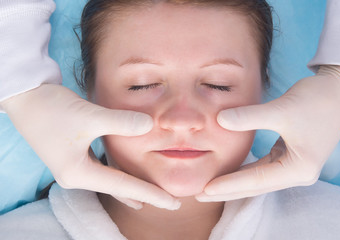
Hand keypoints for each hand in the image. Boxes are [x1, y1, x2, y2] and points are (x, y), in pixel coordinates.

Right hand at [1, 84, 179, 209]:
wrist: (25, 96)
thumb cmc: (51, 108)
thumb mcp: (89, 116)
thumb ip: (121, 123)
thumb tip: (150, 125)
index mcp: (79, 173)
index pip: (123, 187)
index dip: (150, 194)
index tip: (172, 203)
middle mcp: (76, 175)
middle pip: (118, 188)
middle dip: (144, 195)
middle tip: (169, 202)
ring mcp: (74, 166)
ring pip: (111, 180)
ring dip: (132, 186)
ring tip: (152, 195)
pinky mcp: (74, 154)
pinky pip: (104, 169)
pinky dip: (119, 173)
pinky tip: (128, 176)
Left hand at [197, 65, 339, 200]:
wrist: (339, 89)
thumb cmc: (316, 99)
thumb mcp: (281, 110)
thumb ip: (249, 117)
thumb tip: (218, 120)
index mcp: (299, 169)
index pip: (256, 180)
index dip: (228, 185)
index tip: (204, 189)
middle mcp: (297, 172)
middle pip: (255, 186)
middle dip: (227, 191)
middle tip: (199, 195)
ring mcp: (294, 165)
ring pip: (258, 178)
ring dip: (235, 182)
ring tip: (210, 187)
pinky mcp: (290, 155)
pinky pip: (263, 168)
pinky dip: (246, 170)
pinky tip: (230, 171)